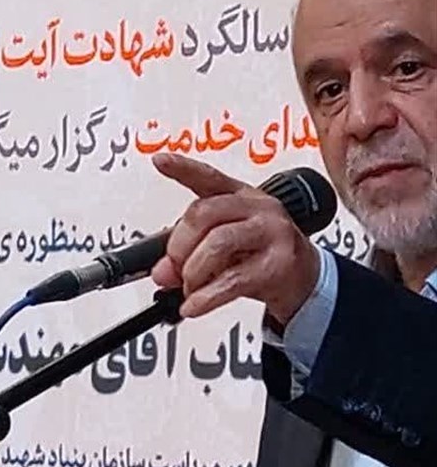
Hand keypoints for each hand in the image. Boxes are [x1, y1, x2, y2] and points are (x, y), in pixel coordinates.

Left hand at [150, 153, 320, 324]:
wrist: (306, 280)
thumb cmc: (260, 254)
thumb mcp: (222, 248)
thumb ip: (187, 252)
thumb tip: (162, 272)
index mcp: (240, 195)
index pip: (208, 177)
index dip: (183, 168)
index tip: (160, 161)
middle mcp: (257, 207)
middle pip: (203, 213)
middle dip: (179, 246)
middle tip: (175, 268)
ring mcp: (271, 233)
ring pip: (217, 243)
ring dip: (193, 272)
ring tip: (189, 288)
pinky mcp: (279, 264)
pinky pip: (233, 280)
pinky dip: (206, 297)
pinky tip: (194, 305)